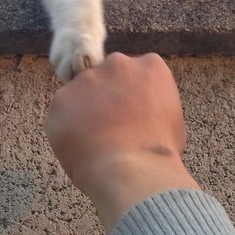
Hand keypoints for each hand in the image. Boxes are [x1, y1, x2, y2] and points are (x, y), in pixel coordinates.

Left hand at [45, 52, 199, 232]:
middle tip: (111, 126)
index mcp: (150, 66)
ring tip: (95, 141)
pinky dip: (67, 128)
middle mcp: (117, 63)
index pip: (137, 72)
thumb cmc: (159, 152)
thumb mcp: (172, 121)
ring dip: (85, 111)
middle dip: (107, 96)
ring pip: (82, 93)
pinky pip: (62, 112)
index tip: (134, 114)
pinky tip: (81, 147)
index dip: (133, 95)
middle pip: (107, 76)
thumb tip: (145, 114)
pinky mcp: (61, 98)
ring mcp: (87, 79)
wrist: (132, 170)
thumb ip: (154, 106)